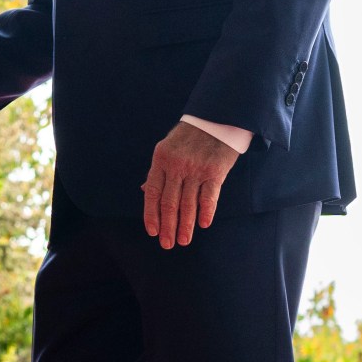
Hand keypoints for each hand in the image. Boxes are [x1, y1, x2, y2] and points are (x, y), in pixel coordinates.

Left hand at [140, 121, 239, 249]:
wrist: (218, 117)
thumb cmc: (191, 134)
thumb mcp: (168, 147)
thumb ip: (158, 170)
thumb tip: (144, 191)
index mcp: (161, 159)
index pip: (152, 192)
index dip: (151, 214)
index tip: (152, 232)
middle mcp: (176, 165)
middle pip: (169, 202)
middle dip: (168, 226)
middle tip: (167, 244)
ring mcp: (196, 169)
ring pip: (188, 204)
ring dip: (185, 225)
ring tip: (183, 241)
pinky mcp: (215, 171)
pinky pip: (209, 196)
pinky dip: (206, 212)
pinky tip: (203, 224)